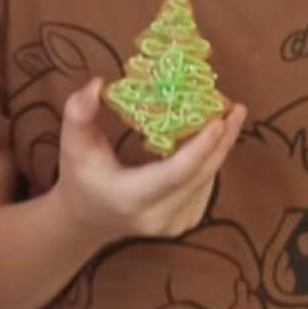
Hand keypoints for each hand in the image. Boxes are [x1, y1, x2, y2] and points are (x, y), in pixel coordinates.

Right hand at [55, 79, 246, 244]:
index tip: (219, 119)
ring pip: (207, 181)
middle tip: (234, 107)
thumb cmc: (80, 176)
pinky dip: (212, 161)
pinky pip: (205, 187)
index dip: (200, 147)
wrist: (86, 219)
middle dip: (222, 141)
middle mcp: (157, 216)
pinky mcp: (184, 222)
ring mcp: (174, 224)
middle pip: (200, 176)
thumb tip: (96, 84)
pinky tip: (215, 138)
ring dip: (220, 148)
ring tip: (229, 114)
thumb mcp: (73, 144)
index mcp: (130, 198)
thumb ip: (78, 113)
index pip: (174, 174)